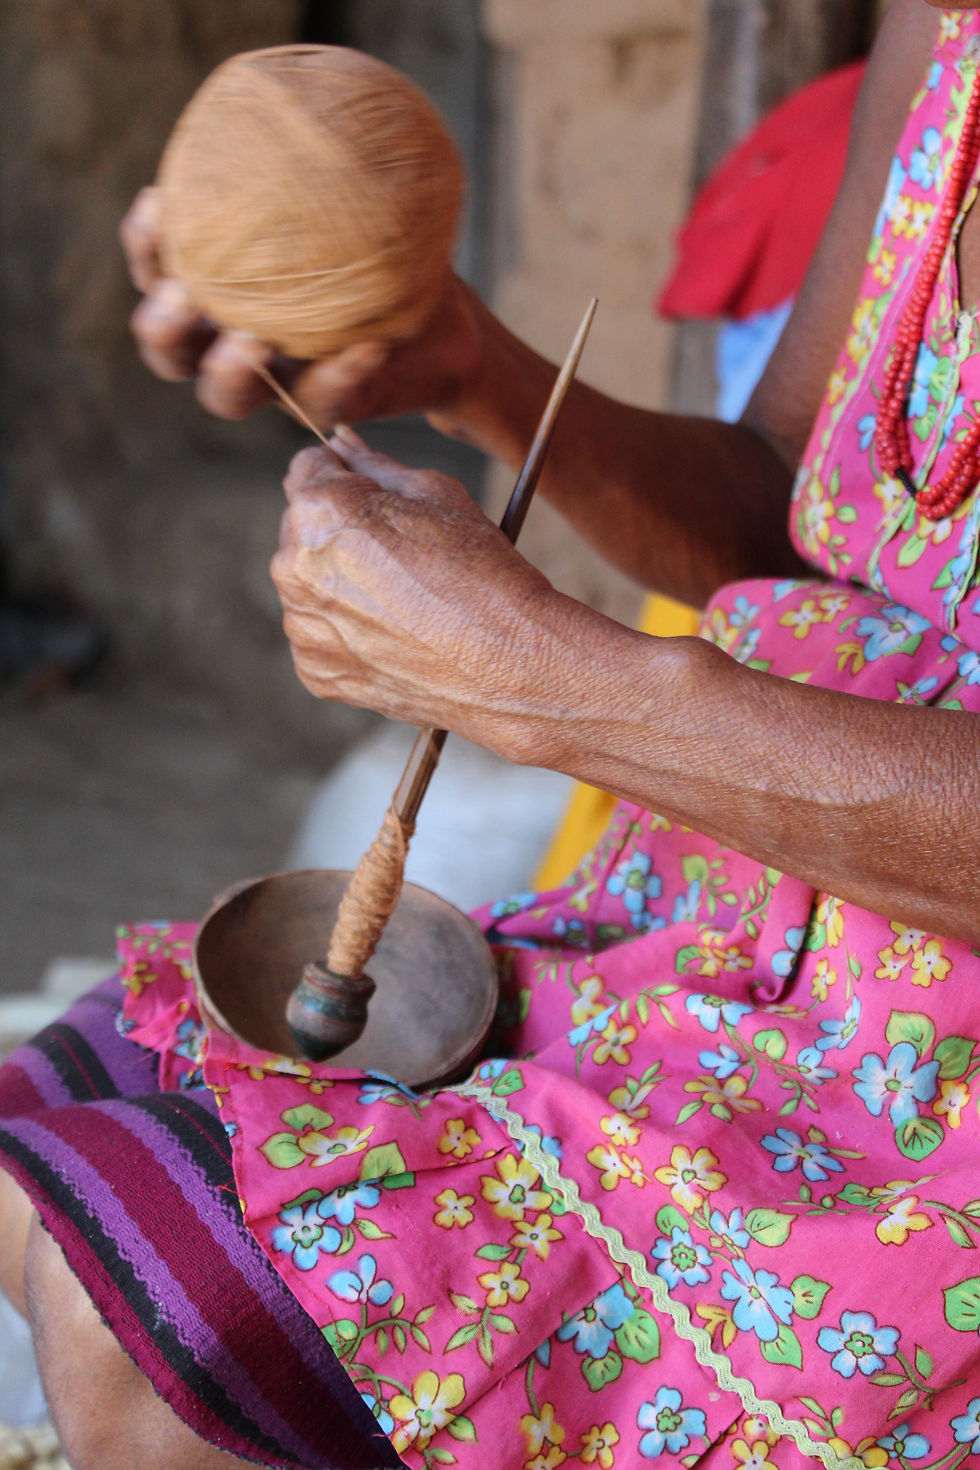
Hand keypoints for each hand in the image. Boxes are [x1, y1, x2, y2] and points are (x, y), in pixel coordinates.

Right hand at [120, 187, 486, 430]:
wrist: (441, 322)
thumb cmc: (380, 252)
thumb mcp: (344, 207)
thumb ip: (303, 182)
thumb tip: (284, 119)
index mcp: (222, 289)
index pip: (160, 271)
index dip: (146, 247)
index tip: (159, 206)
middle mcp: (234, 340)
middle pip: (169, 351)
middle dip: (165, 327)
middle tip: (186, 299)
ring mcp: (278, 382)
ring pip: (226, 395)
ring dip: (231, 370)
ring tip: (252, 342)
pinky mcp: (329, 405)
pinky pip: (322, 402)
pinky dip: (341, 375)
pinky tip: (367, 348)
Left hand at [270, 430, 564, 753]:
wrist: (508, 662)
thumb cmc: (480, 571)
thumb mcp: (436, 493)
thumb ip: (374, 465)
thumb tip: (342, 444)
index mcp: (319, 511)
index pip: (306, 468)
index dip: (346, 476)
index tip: (377, 498)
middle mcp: (293, 568)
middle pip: (299, 528)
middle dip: (336, 531)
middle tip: (398, 556)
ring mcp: (302, 627)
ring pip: (306, 585)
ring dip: (337, 584)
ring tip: (401, 600)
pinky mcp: (314, 672)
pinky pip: (318, 636)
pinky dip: (346, 633)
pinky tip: (393, 634)